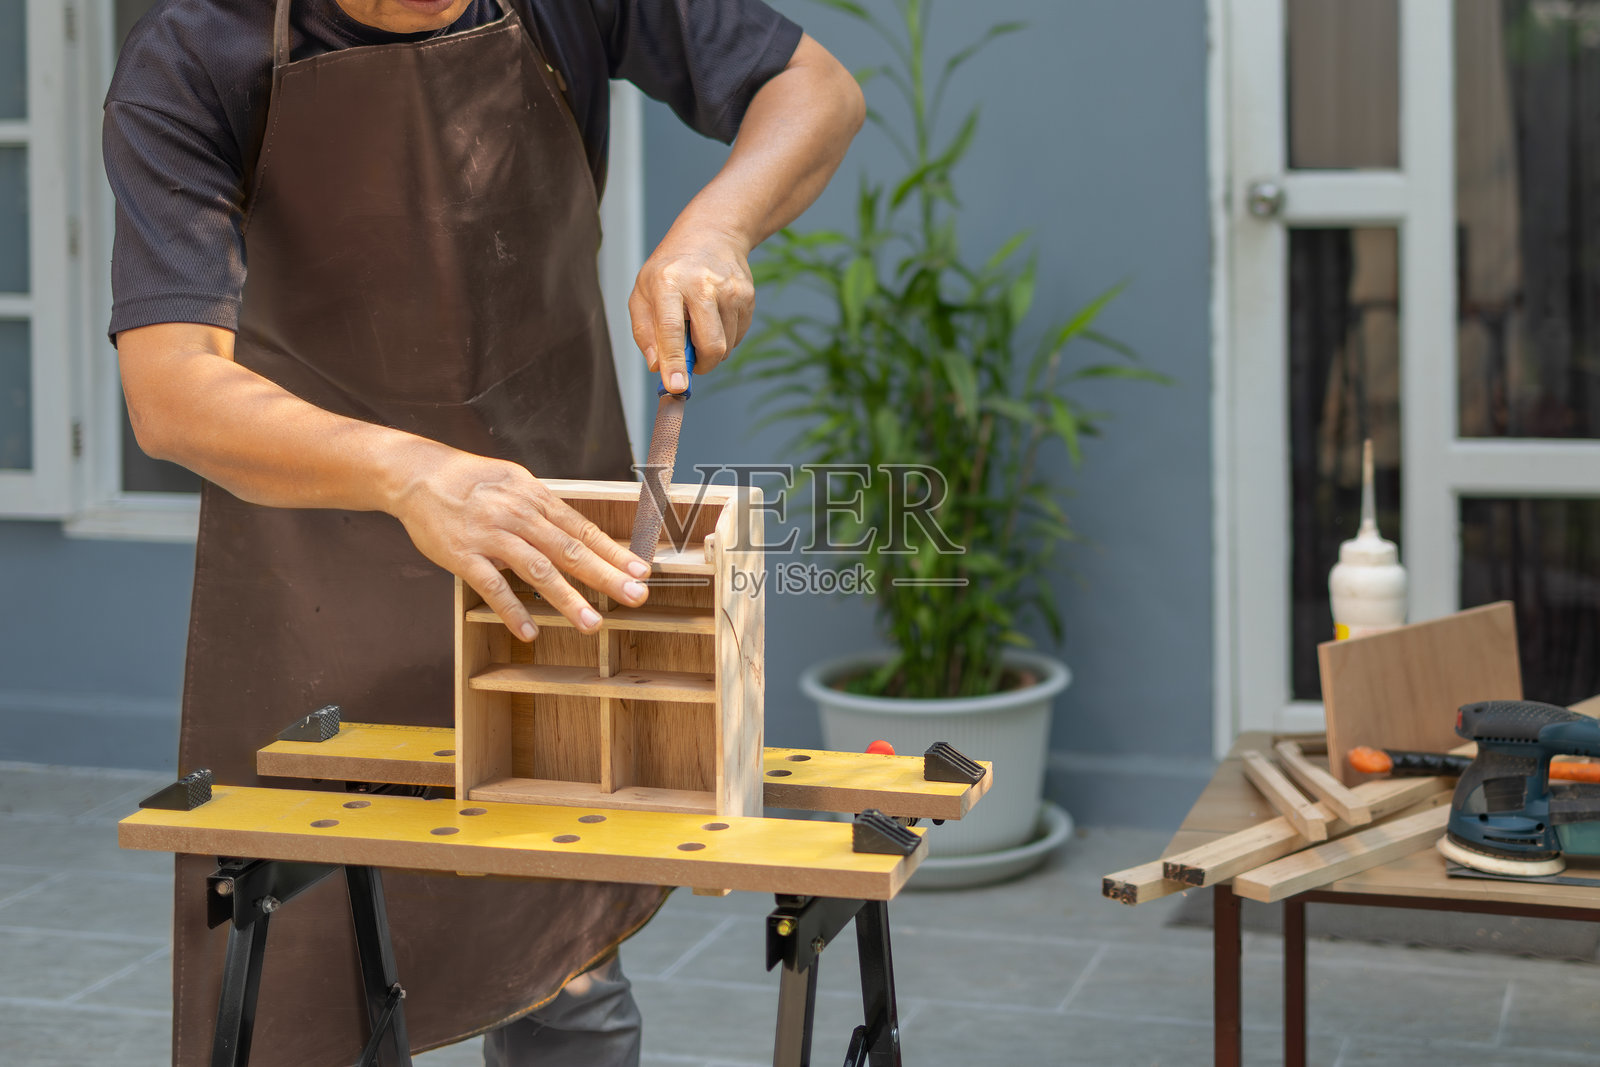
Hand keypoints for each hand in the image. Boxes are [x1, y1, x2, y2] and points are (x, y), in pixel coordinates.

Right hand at [391, 447, 651, 639]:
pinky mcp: (463, 555)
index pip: (582, 528)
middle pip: (569, 549)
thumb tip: (577, 532)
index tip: (640, 571)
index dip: (613, 551)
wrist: (417, 475)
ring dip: (568, 598)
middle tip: (636, 596)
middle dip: (606, 575)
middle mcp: (519, 516)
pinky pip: (492, 586)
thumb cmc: (470, 481)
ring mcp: (491, 536)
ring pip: (537, 569)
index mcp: (535, 498)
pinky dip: (512, 610)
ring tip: (593, 624)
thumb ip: (543, 508)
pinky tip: (529, 632)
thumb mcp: (514, 482)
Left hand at [628, 222, 753, 392]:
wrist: (711, 235)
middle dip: (700, 365)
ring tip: (699, 324)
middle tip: (689, 364)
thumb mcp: (643, 292)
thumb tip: (656, 367)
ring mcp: (729, 289)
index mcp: (668, 281)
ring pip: (726, 346)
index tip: (676, 386)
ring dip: (711, 350)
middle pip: (710, 344)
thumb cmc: (671, 269)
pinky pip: (737, 337)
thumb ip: (644, 332)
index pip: (671, 329)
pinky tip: (714, 315)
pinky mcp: (747, 296)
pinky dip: (724, 337)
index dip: (674, 361)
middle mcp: (702, 284)